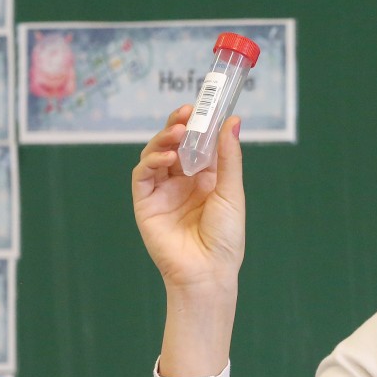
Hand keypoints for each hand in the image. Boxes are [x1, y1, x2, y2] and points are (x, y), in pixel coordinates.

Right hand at [132, 106, 244, 291]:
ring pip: (155, 154)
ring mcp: (162, 191)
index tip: (202, 105)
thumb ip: (228, 157)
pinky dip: (151, 160)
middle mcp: (182, 181)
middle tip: (187, 113)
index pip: (198, 142)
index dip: (198, 123)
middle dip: (178, 125)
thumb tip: (233, 121)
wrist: (208, 272)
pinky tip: (165, 156)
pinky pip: (142, 175)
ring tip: (178, 133)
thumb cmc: (225, 237)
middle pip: (174, 144)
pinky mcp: (145, 202)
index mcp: (205, 178)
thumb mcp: (231, 192)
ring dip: (164, 139)